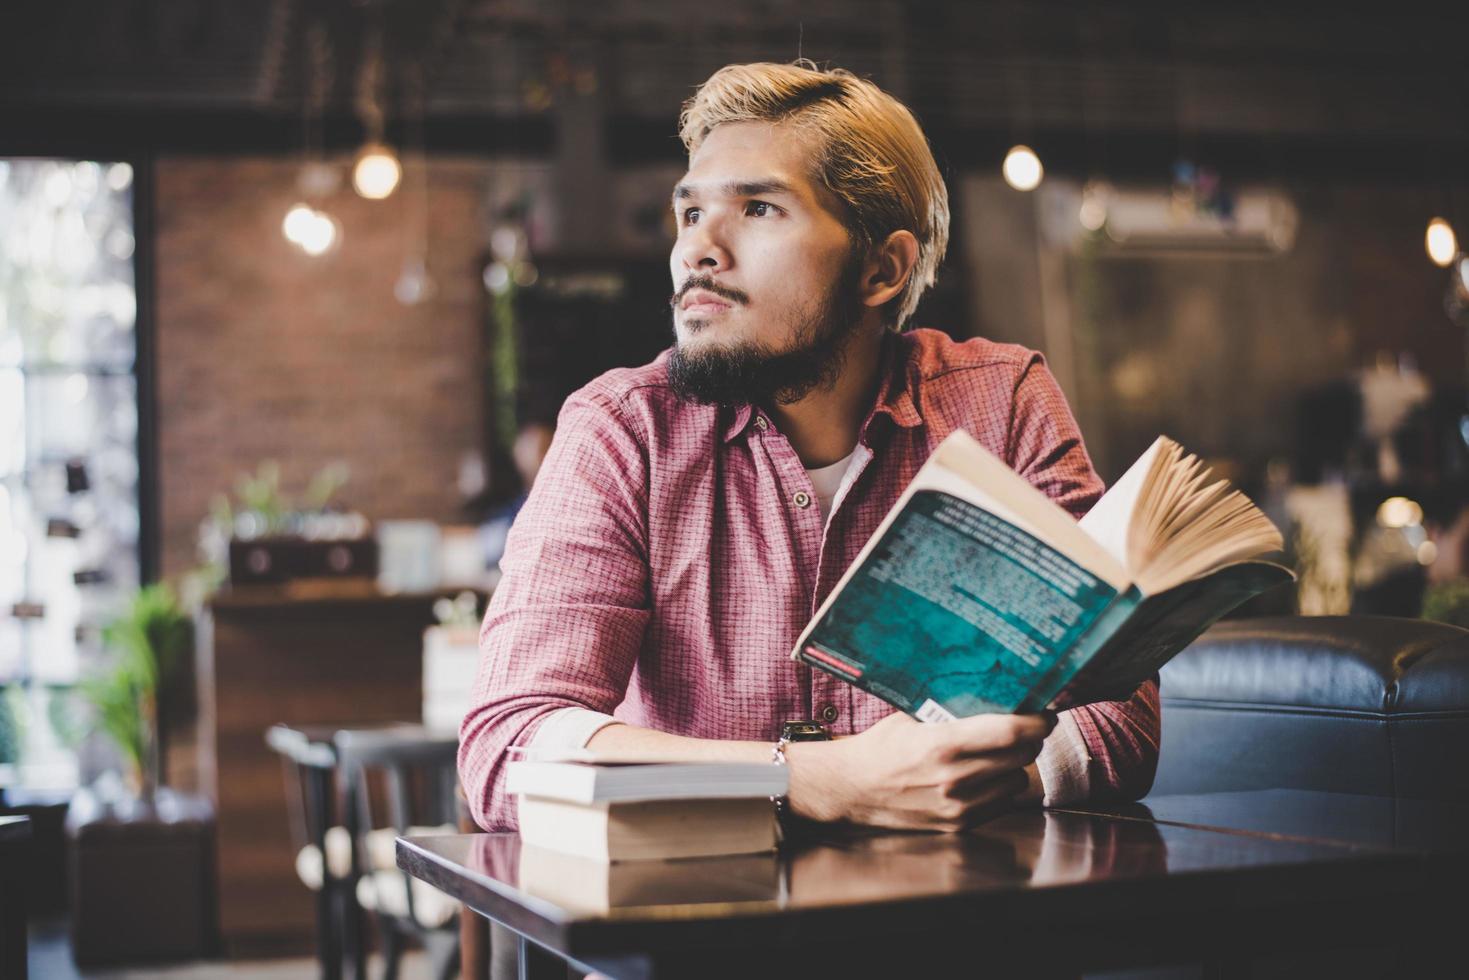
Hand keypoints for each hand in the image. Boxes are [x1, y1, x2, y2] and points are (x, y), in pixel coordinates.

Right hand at [785, 711, 1054, 831]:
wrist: (852, 789)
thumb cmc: (881, 747)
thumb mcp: (913, 717)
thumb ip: (952, 710)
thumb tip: (994, 692)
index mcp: (943, 745)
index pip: (1011, 733)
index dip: (1036, 721)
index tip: (1044, 713)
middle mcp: (955, 779)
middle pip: (1022, 756)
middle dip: (1029, 739)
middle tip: (1026, 727)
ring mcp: (959, 806)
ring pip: (1018, 782)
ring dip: (1015, 766)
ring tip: (999, 753)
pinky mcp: (959, 825)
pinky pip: (1002, 803)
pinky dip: (1001, 787)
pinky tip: (984, 776)